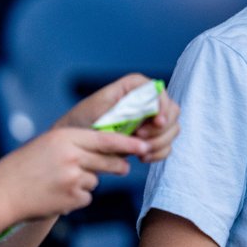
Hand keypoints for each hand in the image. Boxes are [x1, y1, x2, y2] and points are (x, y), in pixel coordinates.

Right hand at [0, 126, 148, 221]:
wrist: (0, 194)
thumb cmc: (23, 168)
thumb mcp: (48, 146)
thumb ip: (75, 145)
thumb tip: (108, 151)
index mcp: (65, 137)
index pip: (106, 139)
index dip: (128, 144)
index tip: (144, 146)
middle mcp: (72, 155)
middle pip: (108, 161)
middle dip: (118, 166)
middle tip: (123, 168)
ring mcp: (72, 178)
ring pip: (95, 181)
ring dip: (85, 183)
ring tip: (58, 183)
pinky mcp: (71, 198)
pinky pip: (86, 198)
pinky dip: (75, 199)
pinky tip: (55, 196)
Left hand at [55, 73, 181, 162]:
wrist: (73, 146)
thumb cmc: (81, 124)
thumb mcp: (99, 110)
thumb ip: (126, 107)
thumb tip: (151, 111)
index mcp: (132, 88)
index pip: (158, 90)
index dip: (163, 105)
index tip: (157, 122)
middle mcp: (145, 102)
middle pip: (172, 110)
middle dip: (160, 129)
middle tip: (139, 138)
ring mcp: (150, 121)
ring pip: (173, 129)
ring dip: (159, 143)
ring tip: (139, 152)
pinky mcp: (150, 139)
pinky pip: (167, 146)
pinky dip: (158, 153)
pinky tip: (141, 158)